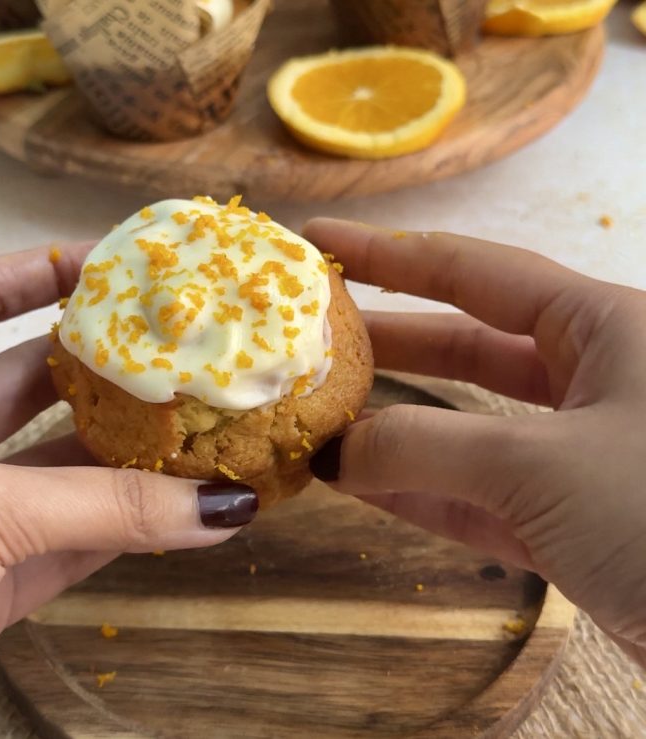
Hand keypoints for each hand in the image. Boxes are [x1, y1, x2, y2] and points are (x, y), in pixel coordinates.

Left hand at [0, 245, 256, 737]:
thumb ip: (103, 508)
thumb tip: (215, 505)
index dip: (35, 271)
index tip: (109, 265)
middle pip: (27, 380)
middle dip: (98, 365)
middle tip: (170, 350)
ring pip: (57, 467)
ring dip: (124, 457)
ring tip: (193, 430)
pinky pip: (70, 542)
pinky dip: (125, 531)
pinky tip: (182, 516)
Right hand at [305, 219, 645, 666]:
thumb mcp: (542, 465)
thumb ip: (426, 448)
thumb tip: (336, 453)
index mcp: (603, 326)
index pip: (474, 272)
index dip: (390, 255)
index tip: (320, 246)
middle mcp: (592, 379)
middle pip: (463, 346)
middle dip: (385, 343)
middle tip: (310, 339)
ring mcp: (578, 454)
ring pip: (466, 427)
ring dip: (394, 428)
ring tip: (321, 420)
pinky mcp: (571, 521)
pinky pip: (477, 494)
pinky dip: (419, 491)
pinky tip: (359, 486)